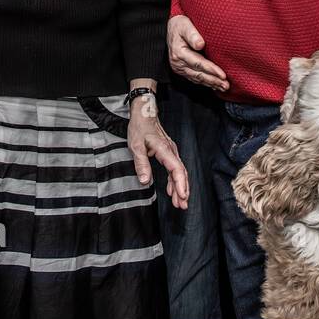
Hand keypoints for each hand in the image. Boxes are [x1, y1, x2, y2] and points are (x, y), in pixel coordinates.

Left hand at [127, 93, 188, 209]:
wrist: (144, 113)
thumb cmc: (140, 127)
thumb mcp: (136, 146)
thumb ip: (141, 164)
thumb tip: (145, 181)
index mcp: (165, 149)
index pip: (177, 169)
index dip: (180, 184)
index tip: (183, 196)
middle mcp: (171, 151)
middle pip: (181, 173)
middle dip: (183, 190)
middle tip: (183, 205)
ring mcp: (171, 152)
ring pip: (179, 172)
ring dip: (179, 187)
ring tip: (179, 202)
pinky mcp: (168, 153)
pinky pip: (174, 169)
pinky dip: (174, 181)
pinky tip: (171, 190)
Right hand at [167, 14, 227, 91]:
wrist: (171, 28)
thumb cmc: (180, 25)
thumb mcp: (185, 25)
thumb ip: (192, 34)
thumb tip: (200, 44)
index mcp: (179, 53)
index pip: (198, 63)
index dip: (211, 70)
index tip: (223, 75)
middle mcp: (178, 63)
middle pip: (198, 74)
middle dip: (213, 80)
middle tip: (226, 85)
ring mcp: (179, 68)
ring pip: (197, 78)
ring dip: (211, 83)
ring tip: (223, 87)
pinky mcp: (182, 70)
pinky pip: (194, 78)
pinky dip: (205, 82)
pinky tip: (214, 85)